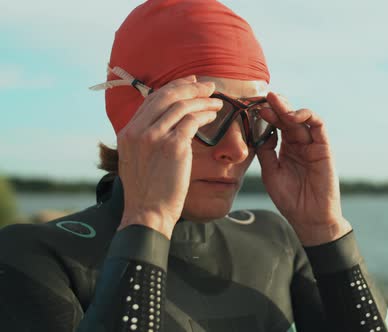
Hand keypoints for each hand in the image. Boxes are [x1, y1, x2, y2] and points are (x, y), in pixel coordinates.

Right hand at [116, 76, 221, 238]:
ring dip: (202, 100)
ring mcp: (154, 137)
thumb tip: (164, 124)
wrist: (147, 213)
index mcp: (127, 132)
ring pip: (182, 106)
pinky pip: (193, 121)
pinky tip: (214, 116)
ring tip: (217, 101)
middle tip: (208, 86)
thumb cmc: (147, 192)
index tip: (189, 83)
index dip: (173, 88)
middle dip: (190, 88)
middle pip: (166, 96)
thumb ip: (145, 139)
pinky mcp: (173, 146)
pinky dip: (205, 115)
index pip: (152, 99)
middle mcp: (138, 130)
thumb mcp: (136, 160)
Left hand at [256, 92, 351, 245]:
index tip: (252, 107)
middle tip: (264, 96)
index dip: (266, 115)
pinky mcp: (324, 148)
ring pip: (302, 119)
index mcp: (286, 149)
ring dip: (289, 108)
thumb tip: (260, 130)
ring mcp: (312, 145)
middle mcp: (299, 144)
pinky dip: (307, 116)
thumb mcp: (271, 173)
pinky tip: (292, 116)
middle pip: (287, 118)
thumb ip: (266, 152)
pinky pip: (318, 126)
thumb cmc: (290, 199)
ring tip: (275, 102)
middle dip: (276, 106)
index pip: (276, 125)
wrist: (309, 218)